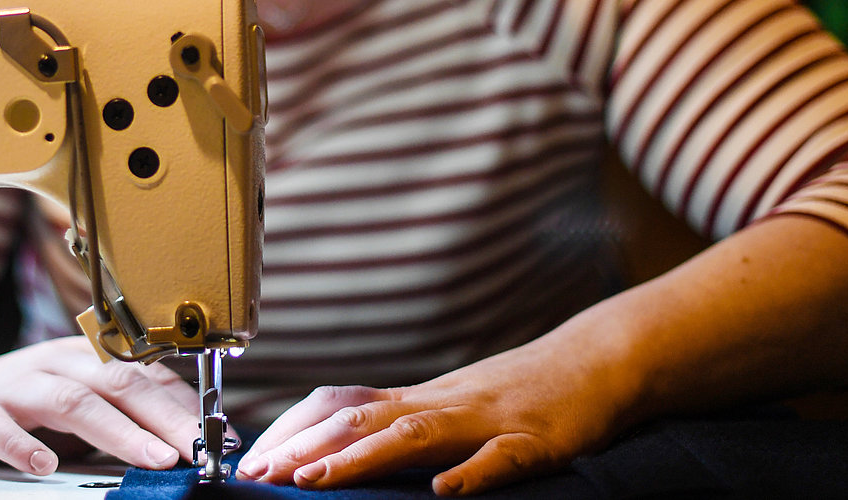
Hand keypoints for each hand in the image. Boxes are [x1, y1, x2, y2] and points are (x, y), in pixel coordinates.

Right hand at [0, 336, 203, 474]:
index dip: (182, 404)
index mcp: (86, 356)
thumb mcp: (80, 397)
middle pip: (118, 382)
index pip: (144, 374)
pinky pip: (0, 427)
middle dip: (162, 416)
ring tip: (151, 457)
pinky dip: (23, 445)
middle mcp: (56, 363)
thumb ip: (125, 409)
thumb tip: (187, 430)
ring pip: (72, 401)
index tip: (215, 434)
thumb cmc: (26, 402)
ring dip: (117, 430)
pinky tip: (45, 465)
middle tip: (196, 448)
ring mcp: (17, 385)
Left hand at [235, 339, 629, 494]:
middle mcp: (442, 403)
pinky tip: (446, 490)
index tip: (249, 458)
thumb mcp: (452, 405)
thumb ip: (402, 426)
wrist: (598, 361)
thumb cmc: (521, 390)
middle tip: (255, 474)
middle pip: (361, 418)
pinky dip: (473, 474)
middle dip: (303, 448)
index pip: (340, 405)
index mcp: (419, 399)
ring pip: (414, 435)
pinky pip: (502, 458)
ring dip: (360, 457)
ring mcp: (487, 420)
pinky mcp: (537, 441)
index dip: (292, 430)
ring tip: (314, 479)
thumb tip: (338, 448)